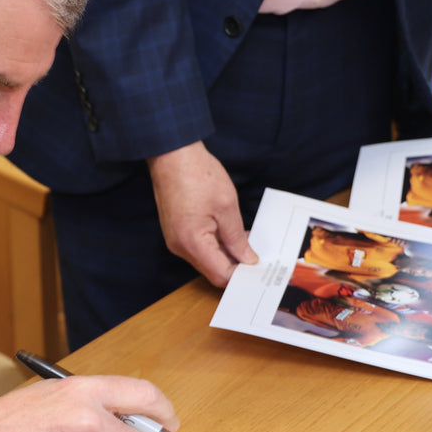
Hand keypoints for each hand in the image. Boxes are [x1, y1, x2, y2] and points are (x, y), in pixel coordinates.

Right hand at [147, 142, 257, 286]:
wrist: (171, 155)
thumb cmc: (198, 175)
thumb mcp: (227, 206)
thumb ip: (237, 238)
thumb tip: (247, 259)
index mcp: (193, 243)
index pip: (220, 275)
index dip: (241, 276)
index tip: (260, 270)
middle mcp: (180, 247)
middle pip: (212, 270)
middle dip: (235, 266)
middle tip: (258, 254)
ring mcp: (175, 239)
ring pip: (206, 259)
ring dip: (226, 254)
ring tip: (247, 240)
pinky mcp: (175, 231)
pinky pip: (198, 247)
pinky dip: (215, 245)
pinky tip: (229, 232)